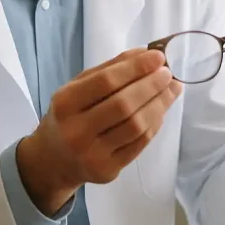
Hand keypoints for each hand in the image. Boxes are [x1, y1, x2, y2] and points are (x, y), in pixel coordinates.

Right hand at [17, 48, 182, 214]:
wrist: (53, 160)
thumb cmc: (70, 115)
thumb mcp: (79, 87)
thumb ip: (111, 68)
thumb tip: (146, 53)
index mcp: (66, 103)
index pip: (106, 82)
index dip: (136, 68)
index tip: (158, 57)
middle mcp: (76, 131)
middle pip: (124, 105)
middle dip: (152, 86)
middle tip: (168, 74)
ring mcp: (92, 154)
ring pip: (136, 126)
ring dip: (159, 104)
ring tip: (171, 89)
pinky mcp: (108, 171)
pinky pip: (140, 143)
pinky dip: (155, 123)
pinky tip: (161, 110)